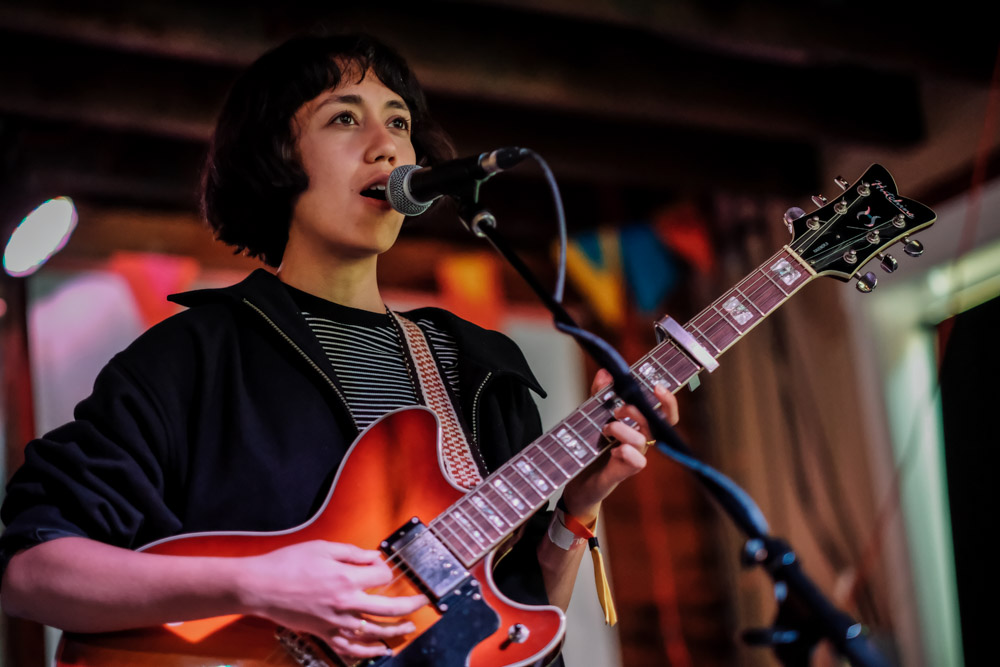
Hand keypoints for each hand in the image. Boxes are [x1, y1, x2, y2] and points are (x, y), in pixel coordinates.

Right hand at [237, 540, 426, 658]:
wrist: (260, 586)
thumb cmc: (288, 563)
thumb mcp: (323, 548)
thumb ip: (353, 553)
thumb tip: (374, 557)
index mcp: (347, 578)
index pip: (382, 577)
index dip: (387, 570)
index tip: (382, 567)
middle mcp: (345, 603)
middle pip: (389, 608)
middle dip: (410, 605)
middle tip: (423, 602)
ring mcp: (335, 622)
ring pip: (374, 631)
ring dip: (395, 630)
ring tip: (409, 627)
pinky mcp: (324, 633)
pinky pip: (350, 648)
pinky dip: (367, 652)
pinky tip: (380, 651)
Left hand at [560, 369, 679, 522]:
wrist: (577, 481)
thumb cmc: (590, 448)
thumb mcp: (593, 416)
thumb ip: (600, 395)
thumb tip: (605, 373)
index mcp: (638, 427)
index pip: (663, 414)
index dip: (667, 401)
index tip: (657, 386)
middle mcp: (641, 442)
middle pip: (658, 425)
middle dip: (639, 411)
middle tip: (618, 409)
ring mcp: (634, 457)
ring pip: (643, 440)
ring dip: (624, 429)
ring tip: (606, 428)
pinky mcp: (623, 472)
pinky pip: (637, 462)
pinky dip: (626, 452)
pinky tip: (612, 450)